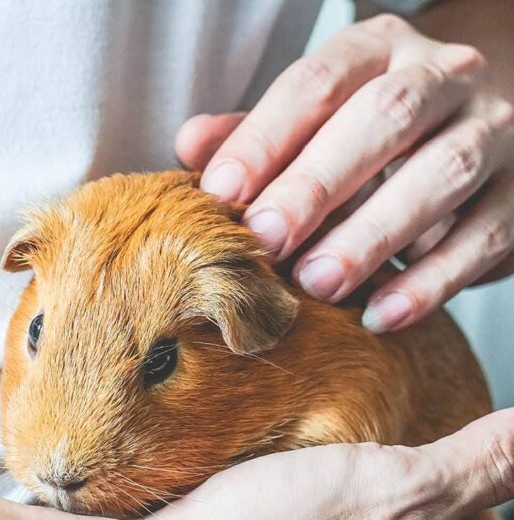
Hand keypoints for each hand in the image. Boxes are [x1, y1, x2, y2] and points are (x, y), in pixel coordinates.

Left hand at [174, 14, 513, 332]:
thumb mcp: (308, 125)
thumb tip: (191, 144)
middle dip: (318, 182)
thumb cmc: (362, 137)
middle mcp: (443, 77)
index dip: (265, 137)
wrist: (468, 130)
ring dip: (374, 234)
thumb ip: (252, 135)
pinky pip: (483, 238)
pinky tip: (381, 315)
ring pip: (442, 174)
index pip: (318, 80)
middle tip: (267, 240)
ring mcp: (493, 133)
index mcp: (377, 49)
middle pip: (384, 118)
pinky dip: (430, 283)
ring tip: (318, 283)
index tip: (220, 193)